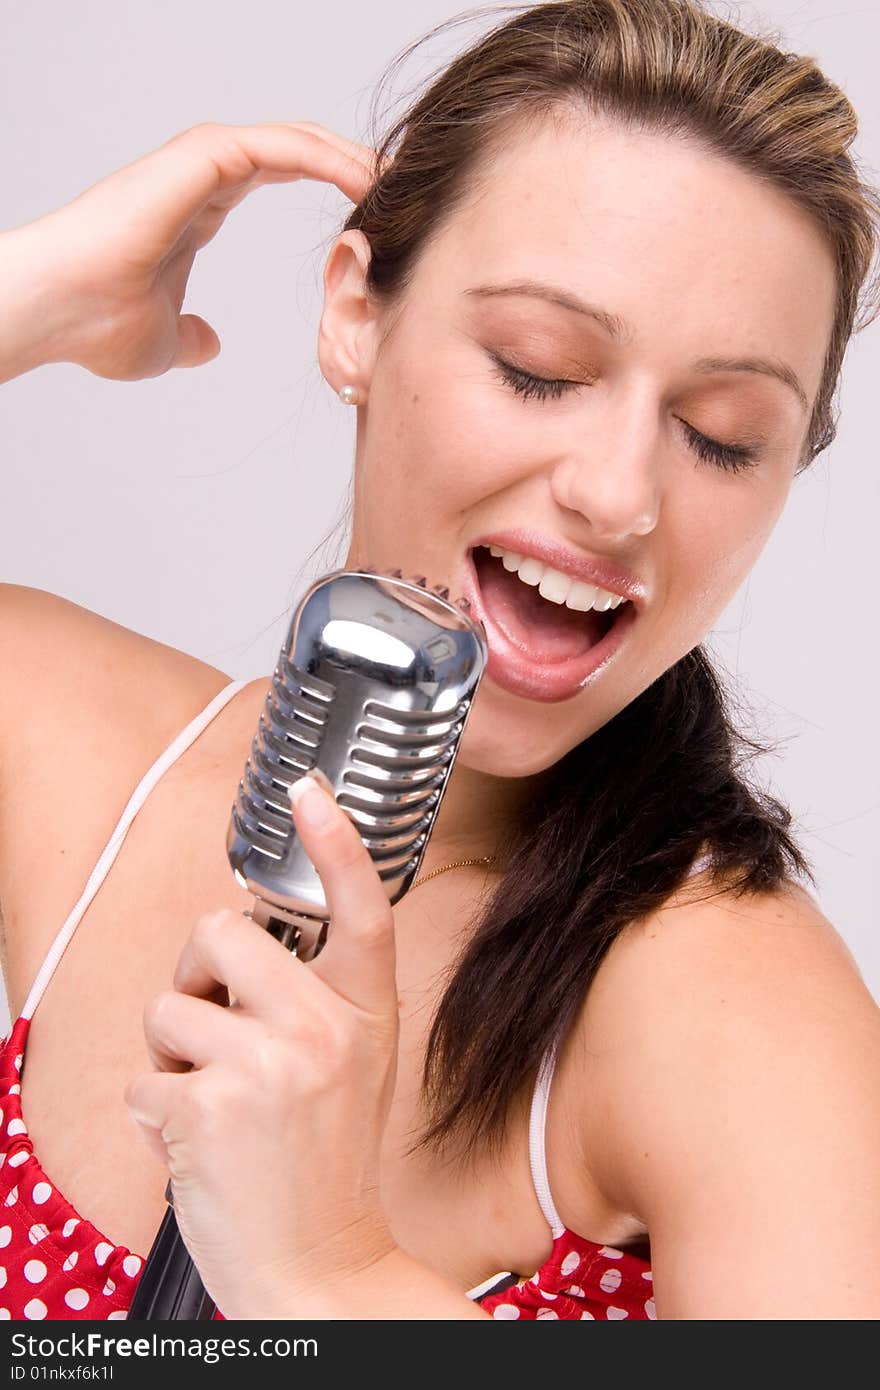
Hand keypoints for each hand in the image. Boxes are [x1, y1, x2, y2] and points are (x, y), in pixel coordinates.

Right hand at [21, 121, 384, 380]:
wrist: (59, 312)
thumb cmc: (97, 327)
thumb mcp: (165, 342)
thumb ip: (192, 337)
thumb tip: (210, 343)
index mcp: (198, 207)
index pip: (275, 175)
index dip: (325, 185)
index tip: (371, 212)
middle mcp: (201, 177)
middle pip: (294, 150)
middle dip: (349, 164)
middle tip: (401, 189)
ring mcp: (198, 162)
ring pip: (293, 140)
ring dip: (347, 157)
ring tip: (395, 180)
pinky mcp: (198, 158)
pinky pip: (278, 145)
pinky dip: (323, 156)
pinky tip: (361, 178)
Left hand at [123, 771, 400, 1319]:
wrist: (321, 1265)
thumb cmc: (328, 1162)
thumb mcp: (356, 1066)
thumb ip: (314, 999)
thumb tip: (238, 943)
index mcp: (365, 1012)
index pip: (361, 908)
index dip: (336, 842)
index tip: (309, 790)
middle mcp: (324, 1029)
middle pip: (219, 933)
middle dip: (195, 974)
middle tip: (210, 1027)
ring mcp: (269, 1066)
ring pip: (168, 1008)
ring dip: (169, 1056)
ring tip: (206, 1101)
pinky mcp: (210, 1108)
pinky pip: (143, 1077)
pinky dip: (153, 1113)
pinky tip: (194, 1143)